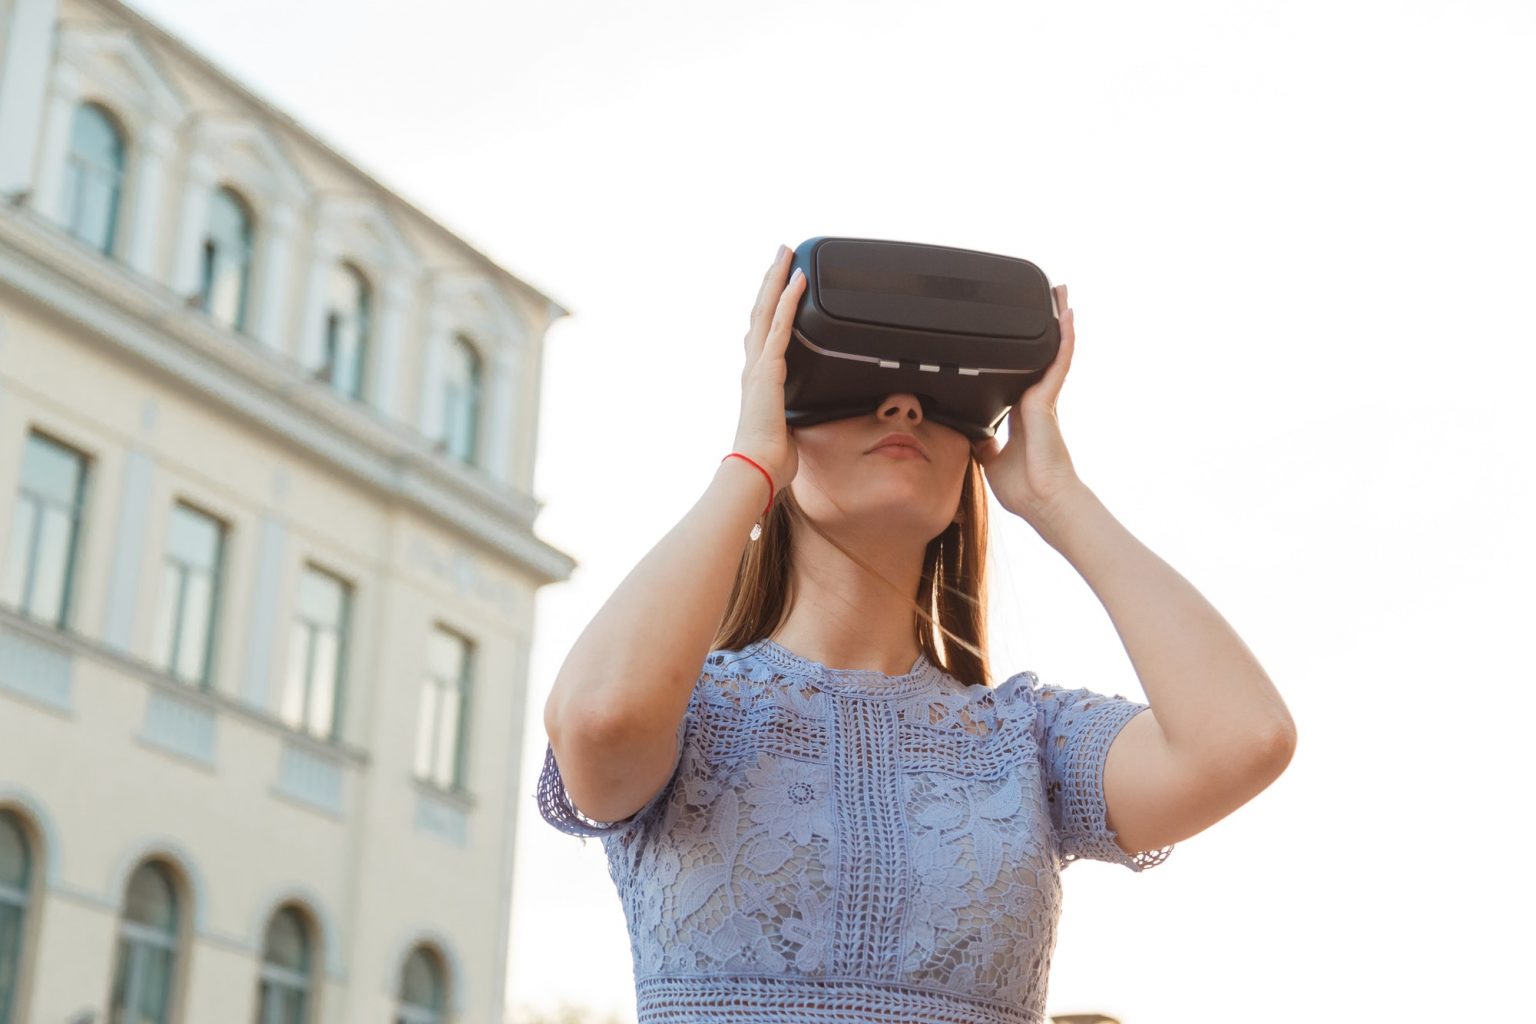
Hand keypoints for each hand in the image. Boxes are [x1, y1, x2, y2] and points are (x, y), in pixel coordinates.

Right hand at [730, 245, 805, 494]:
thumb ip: (792, 420)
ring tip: (785, 253)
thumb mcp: (786, 433)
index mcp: (757, 381)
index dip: (767, 308)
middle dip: (769, 282)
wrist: (756, 469)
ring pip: (766, 311)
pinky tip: (798, 279)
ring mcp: (758, 365)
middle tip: (779, 254)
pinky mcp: (768, 368)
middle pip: (759, 313)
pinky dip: (789, 300)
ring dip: (776, 280)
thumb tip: (799, 429)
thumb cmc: (769, 460)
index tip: (774, 288)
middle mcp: (753, 367)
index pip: (760, 335)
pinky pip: (781, 326)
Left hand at [972, 284, 1086, 528]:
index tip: (1022, 336)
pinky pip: (1058, 363)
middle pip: (1042, 356)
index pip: (1022, 376)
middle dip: (1047, 329)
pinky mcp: (1048, 400)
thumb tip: (973, 432)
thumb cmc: (1025, 488)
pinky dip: (1063, 339)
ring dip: (1058, 323)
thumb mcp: (992, 460)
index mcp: (1023, 415)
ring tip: (1060, 293)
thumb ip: (984, 442)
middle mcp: (1037, 403)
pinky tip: (1067, 315)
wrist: (1043, 501)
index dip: (1023, 356)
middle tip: (1049, 299)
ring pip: (1053, 352)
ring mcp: (1046, 400)